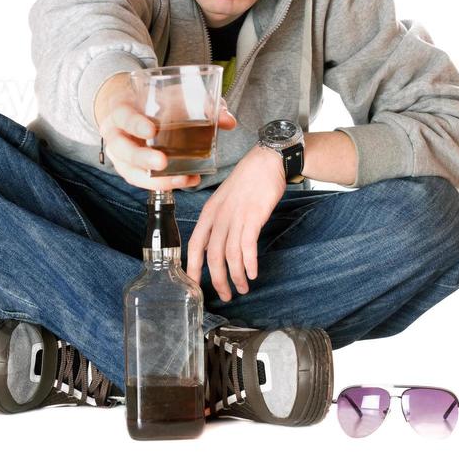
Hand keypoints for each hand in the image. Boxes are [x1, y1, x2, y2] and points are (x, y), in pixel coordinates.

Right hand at [98, 82, 236, 191]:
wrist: (133, 109)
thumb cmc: (154, 101)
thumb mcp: (173, 95)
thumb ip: (201, 104)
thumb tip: (228, 121)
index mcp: (121, 110)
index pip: (123, 116)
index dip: (135, 123)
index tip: (152, 128)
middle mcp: (116, 135)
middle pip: (122, 150)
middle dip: (142, 158)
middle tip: (162, 162)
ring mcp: (120, 156)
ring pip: (130, 172)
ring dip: (155, 179)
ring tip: (181, 179)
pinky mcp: (131, 170)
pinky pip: (143, 182)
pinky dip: (164, 183)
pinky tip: (185, 180)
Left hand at [186, 144, 286, 300]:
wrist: (265, 162)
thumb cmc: (247, 182)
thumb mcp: (224, 201)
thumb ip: (218, 222)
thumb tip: (214, 246)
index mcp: (209, 213)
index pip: (194, 245)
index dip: (192, 268)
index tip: (194, 285)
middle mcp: (219, 216)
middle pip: (212, 256)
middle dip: (218, 280)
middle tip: (225, 295)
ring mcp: (236, 216)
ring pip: (230, 255)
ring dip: (236, 276)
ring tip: (243, 288)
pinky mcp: (253, 216)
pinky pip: (248, 246)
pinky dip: (249, 263)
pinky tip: (252, 274)